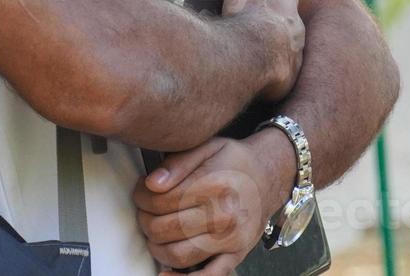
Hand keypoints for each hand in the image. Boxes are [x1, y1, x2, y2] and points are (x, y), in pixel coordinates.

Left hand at [132, 131, 296, 273]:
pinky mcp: (236, 255)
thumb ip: (177, 163)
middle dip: (145, 221)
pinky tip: (167, 273)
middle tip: (144, 212)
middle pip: (166, 228)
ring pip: (178, 254)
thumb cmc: (234, 162)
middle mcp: (225, 215)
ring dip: (156, 246)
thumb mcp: (208, 147)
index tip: (141, 193)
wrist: (268, 176)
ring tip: (155, 233)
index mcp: (214, 185)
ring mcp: (231, 239)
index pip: (162, 200)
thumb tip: (152, 184)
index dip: (142, 198)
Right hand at [220, 0, 304, 102]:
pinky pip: (273, 76)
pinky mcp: (287, 79)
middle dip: (263, 25)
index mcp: (287, 1)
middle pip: (279, 22)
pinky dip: (261, 74)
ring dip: (262, 51)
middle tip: (239, 31)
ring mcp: (294, 55)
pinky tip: (243, 75)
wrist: (252, 55)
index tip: (244, 5)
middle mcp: (297, 28)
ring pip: (278, 50)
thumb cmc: (248, 12)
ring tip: (239, 55)